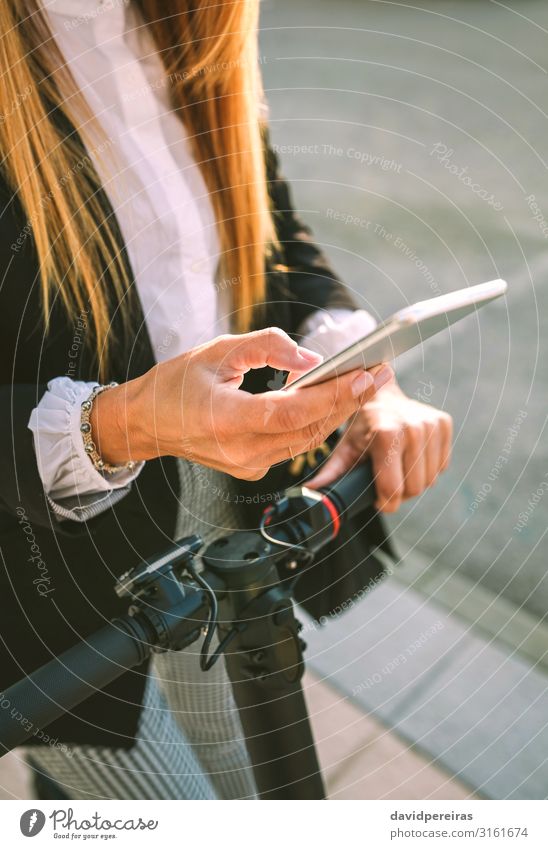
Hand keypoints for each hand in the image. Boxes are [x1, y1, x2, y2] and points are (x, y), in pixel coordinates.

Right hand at [91, 328, 392, 480]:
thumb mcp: (217, 349)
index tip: (365, 373)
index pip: (294, 411)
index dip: (334, 394)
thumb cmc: (175, 383)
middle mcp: (241, 451)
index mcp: (226, 420)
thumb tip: (312, 360)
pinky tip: (332, 402)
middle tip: (378, 373)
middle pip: (309, 429)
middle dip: (348, 401)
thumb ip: (268, 348)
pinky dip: (315, 424)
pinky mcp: (252, 469)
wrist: (145, 424)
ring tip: (363, 384)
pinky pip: (294, 447)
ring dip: (337, 413)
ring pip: (307, 441)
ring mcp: (248, 466)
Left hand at [307, 379, 452, 511]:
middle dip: (399, 492)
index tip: (377, 497)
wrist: (380, 391)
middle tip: (386, 480)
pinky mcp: (444, 423)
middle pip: (413, 489)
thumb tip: (312, 497)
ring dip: (414, 480)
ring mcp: (431, 424)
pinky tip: (411, 455)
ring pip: (430, 480)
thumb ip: (332, 475)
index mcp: (386, 434)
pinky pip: (441, 466)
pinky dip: (427, 468)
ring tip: (398, 467)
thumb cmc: (361, 425)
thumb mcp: (344, 449)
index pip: (393, 491)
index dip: (384, 502)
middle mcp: (413, 427)